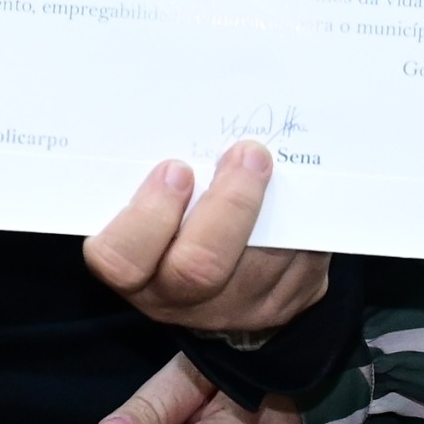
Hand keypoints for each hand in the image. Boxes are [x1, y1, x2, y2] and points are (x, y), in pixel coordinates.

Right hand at [82, 141, 329, 336]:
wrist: (212, 269)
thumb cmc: (171, 211)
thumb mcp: (147, 197)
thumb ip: (153, 173)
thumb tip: (180, 112)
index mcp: (133, 269)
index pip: (121, 259)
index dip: (148, 215)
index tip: (176, 168)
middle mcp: (177, 300)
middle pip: (200, 266)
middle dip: (230, 204)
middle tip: (246, 153)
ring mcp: (232, 310)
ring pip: (261, 265)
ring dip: (275, 208)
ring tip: (274, 164)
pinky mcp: (278, 306)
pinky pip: (300, 267)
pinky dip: (302, 225)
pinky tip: (292, 197)